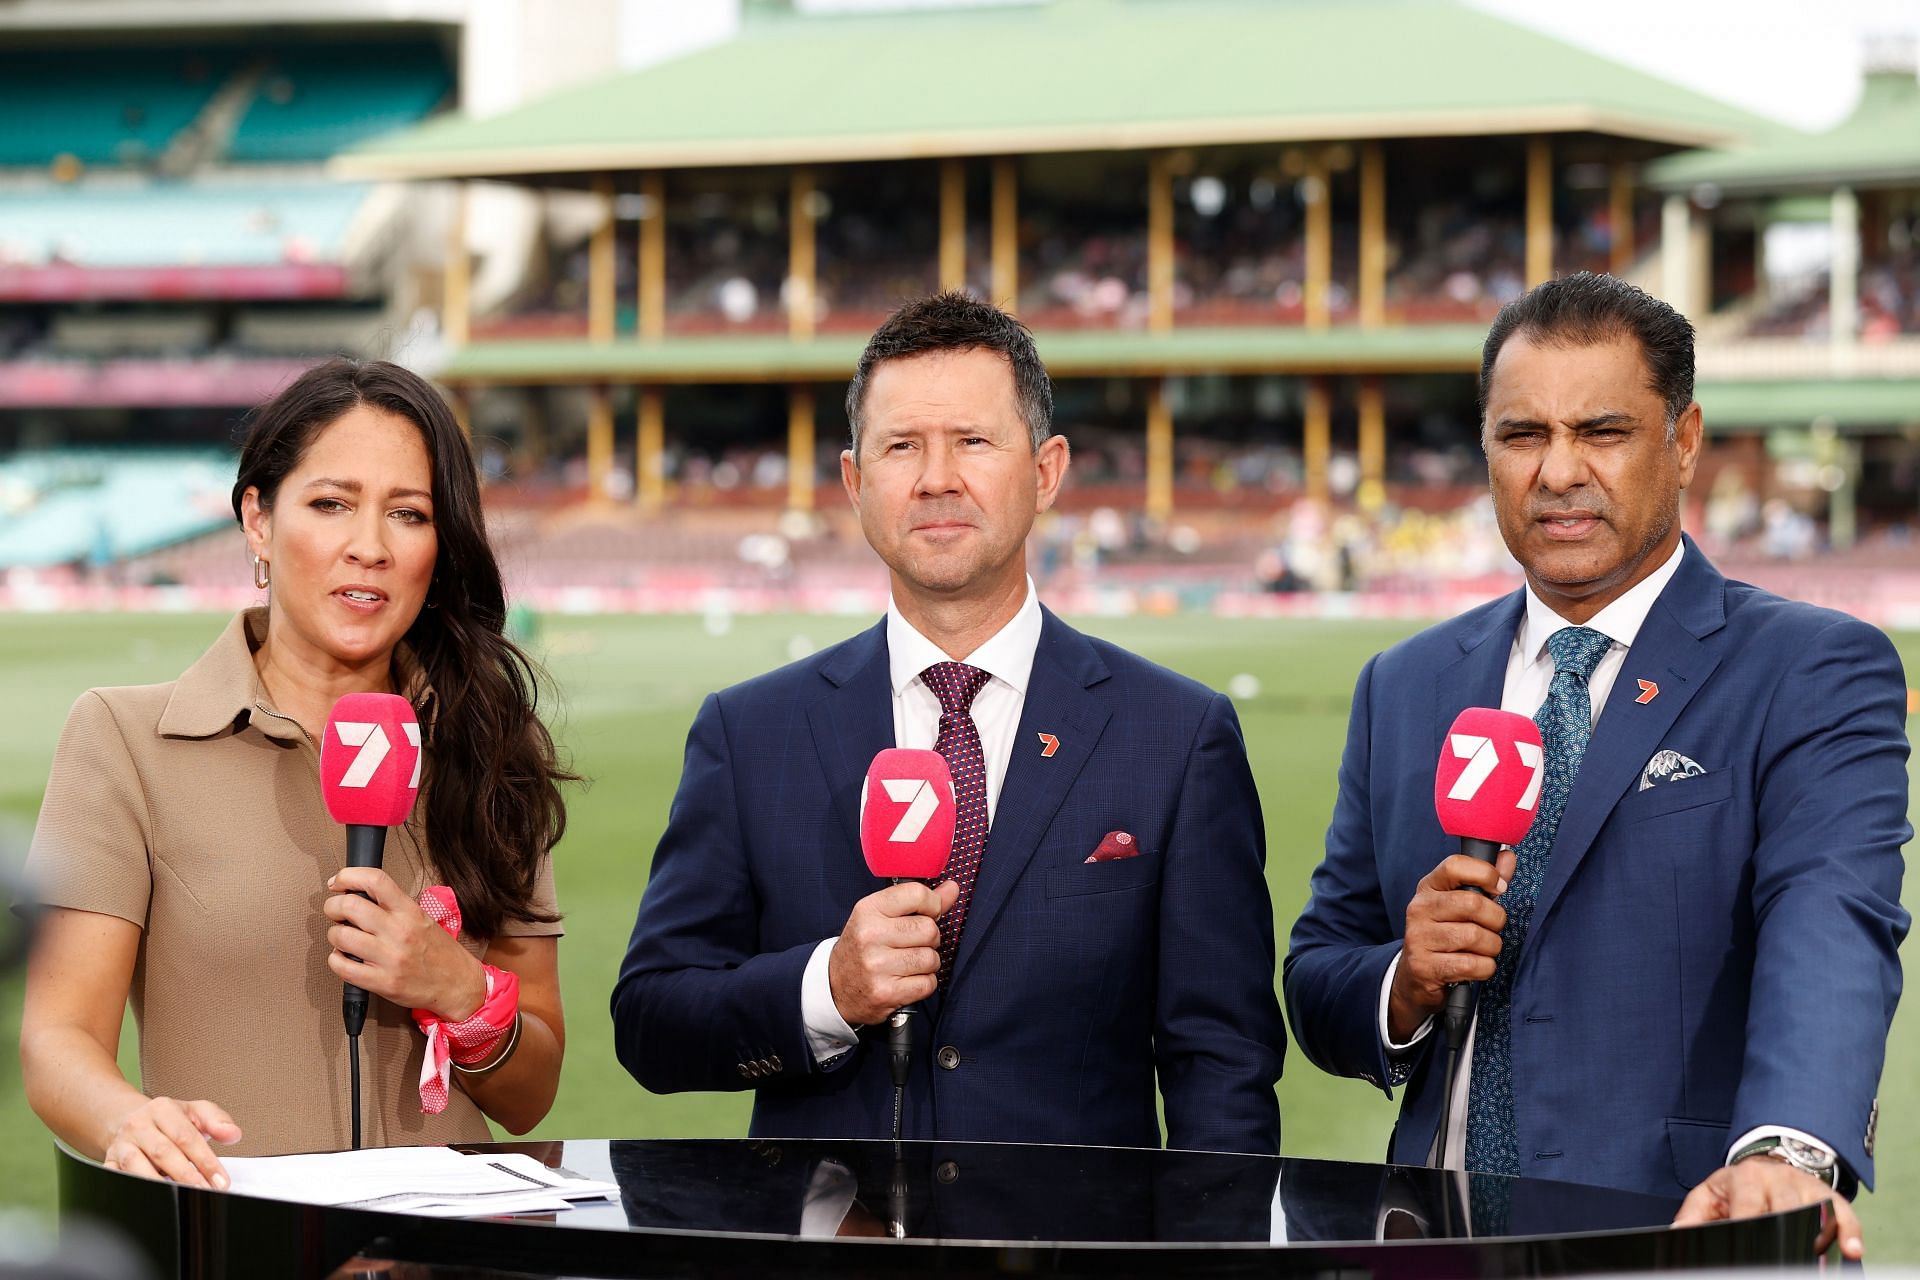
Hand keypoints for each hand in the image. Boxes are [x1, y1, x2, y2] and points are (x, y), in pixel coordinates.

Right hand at [103, 1096, 240, 1188]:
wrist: (131, 1119)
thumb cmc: (168, 1120)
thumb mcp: (195, 1111)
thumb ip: (217, 1120)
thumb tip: (233, 1134)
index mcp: (162, 1109)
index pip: (187, 1137)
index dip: (205, 1161)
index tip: (220, 1181)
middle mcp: (138, 1125)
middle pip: (163, 1152)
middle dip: (187, 1176)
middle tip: (205, 1192)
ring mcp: (121, 1145)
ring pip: (136, 1166)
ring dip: (159, 1184)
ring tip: (180, 1197)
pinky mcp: (109, 1162)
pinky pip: (116, 1177)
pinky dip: (131, 1188)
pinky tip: (151, 1198)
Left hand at [324, 867, 486, 1018]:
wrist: (458, 984)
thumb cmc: (439, 952)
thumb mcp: (423, 918)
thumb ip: (394, 906)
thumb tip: (358, 896)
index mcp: (410, 912)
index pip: (375, 881)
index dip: (348, 876)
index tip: (339, 882)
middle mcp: (399, 932)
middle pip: (349, 906)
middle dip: (333, 907)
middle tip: (336, 911)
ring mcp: (390, 958)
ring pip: (341, 936)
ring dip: (334, 935)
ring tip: (343, 938)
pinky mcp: (382, 982)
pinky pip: (342, 967)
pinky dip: (336, 960)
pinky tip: (346, 958)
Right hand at [828, 881, 959, 1026]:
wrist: (835, 986)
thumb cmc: (862, 947)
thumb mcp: (880, 916)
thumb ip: (918, 901)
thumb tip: (953, 888)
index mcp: (868, 910)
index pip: (917, 894)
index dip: (932, 905)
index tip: (927, 914)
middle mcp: (870, 935)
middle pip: (929, 929)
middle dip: (930, 938)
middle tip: (913, 944)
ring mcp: (877, 966)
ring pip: (931, 958)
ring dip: (927, 963)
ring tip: (909, 963)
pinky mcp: (886, 992)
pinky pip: (928, 983)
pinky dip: (924, 983)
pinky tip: (907, 980)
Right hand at [1387, 848, 1516, 1041]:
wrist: (1416, 977)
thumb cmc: (1446, 935)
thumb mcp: (1460, 905)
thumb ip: (1486, 882)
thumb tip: (1508, 857)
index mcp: (1429, 888)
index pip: (1455, 866)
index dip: (1484, 873)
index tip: (1498, 888)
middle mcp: (1419, 909)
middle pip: (1473, 904)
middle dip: (1496, 920)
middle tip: (1492, 928)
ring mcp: (1419, 938)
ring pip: (1476, 937)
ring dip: (1491, 948)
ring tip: (1482, 950)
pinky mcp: (1425, 966)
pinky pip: (1472, 965)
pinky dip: (1484, 968)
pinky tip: (1476, 966)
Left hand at [1674, 1156, 1862, 1258]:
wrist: (1768, 1160)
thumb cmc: (1737, 1186)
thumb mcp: (1710, 1194)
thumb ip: (1693, 1216)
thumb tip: (1678, 1236)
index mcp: (1746, 1179)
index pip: (1748, 1209)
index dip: (1749, 1230)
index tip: (1746, 1254)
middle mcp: (1779, 1180)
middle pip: (1786, 1211)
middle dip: (1784, 1238)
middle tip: (1779, 1263)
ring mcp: (1807, 1187)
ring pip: (1816, 1212)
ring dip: (1817, 1239)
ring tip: (1813, 1263)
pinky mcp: (1829, 1195)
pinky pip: (1845, 1213)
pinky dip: (1850, 1232)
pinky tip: (1851, 1251)